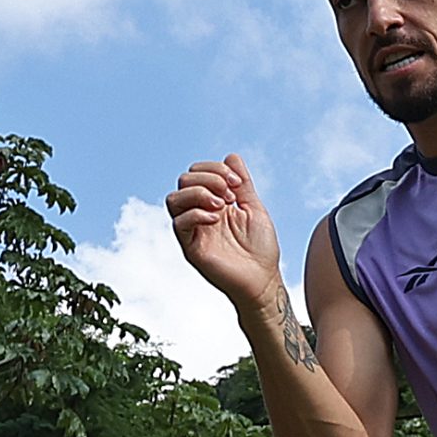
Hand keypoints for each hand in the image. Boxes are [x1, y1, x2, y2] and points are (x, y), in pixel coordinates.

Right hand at [166, 153, 281, 309]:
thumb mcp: (254, 208)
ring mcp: (194, 230)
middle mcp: (200, 214)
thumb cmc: (261, 249)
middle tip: (230, 195)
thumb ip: (242, 184)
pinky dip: (196, 214)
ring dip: (198, 193)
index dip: (215, 169)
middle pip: (183, 180)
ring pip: (173, 199)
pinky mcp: (191, 248)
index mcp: (213, 202)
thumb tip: (231, 157)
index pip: (197, 172)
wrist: (263, 280)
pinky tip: (216, 219)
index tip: (237, 183)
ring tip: (221, 205)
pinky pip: (179, 223)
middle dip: (208, 178)